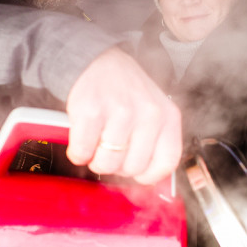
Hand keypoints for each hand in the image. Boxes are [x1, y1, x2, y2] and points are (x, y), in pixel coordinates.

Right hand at [65, 47, 182, 183]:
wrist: (99, 60)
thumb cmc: (127, 92)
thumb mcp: (155, 113)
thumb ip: (157, 144)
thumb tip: (151, 186)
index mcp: (168, 117)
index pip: (166, 164)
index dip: (147, 175)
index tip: (135, 171)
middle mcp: (149, 114)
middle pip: (132, 168)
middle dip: (117, 165)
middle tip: (110, 148)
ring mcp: (121, 111)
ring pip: (107, 164)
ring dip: (96, 159)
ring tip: (96, 142)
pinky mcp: (92, 111)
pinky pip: (83, 152)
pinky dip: (78, 152)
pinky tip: (83, 139)